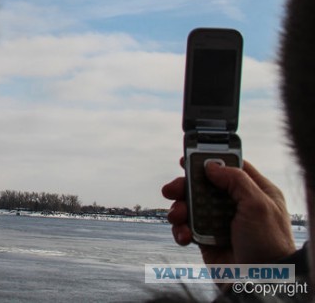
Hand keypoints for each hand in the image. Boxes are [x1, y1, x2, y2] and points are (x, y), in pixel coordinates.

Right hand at [161, 158, 294, 265]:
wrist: (260, 282)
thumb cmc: (269, 244)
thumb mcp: (258, 205)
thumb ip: (235, 180)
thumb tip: (211, 165)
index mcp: (255, 192)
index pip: (230, 168)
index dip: (209, 161)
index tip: (188, 159)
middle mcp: (236, 205)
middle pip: (203, 186)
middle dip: (184, 187)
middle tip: (172, 190)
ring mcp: (219, 222)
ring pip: (190, 206)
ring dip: (178, 210)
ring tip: (177, 216)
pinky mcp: (206, 239)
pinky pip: (186, 228)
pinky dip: (179, 230)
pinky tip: (183, 236)